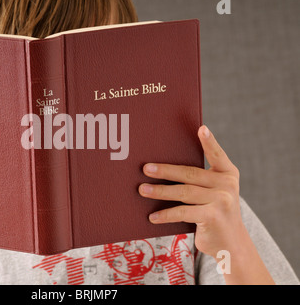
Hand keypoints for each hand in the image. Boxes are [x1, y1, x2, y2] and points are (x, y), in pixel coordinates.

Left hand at [139, 125, 273, 283]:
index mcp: (227, 173)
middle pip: (190, 174)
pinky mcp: (213, 216)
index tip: (201, 128)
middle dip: (165, 170)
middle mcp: (226, 184)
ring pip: (183, 192)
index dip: (209, 141)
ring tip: (142, 190)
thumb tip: (161, 168)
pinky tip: (152, 217)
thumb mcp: (213, 192)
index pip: (216, 154)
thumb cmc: (213, 212)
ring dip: (159, 191)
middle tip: (145, 168)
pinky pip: (183, 212)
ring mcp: (221, 200)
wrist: (231, 244)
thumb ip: (199, 179)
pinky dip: (165, 214)